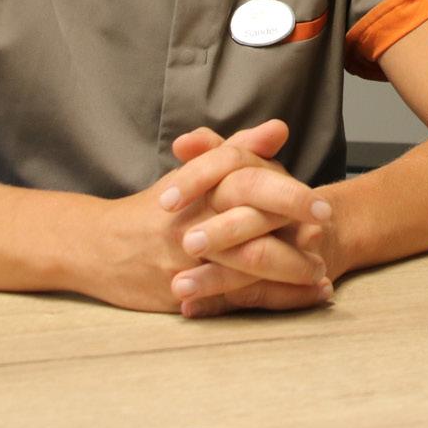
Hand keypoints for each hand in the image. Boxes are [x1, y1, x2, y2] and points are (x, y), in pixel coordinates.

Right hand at [80, 122, 326, 313]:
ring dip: (289, 275)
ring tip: (322, 278)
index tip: (323, 207)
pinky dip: (272, 299)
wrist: (99, 247)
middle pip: (251, 229)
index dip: (289, 196)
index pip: (251, 184)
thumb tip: (279, 129)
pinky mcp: (182, 292)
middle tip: (328, 244)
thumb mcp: (196, 172)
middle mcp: (195, 222)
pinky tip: (302, 298)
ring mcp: (187, 261)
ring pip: (245, 268)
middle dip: (295, 240)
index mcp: (203, 187)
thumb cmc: (159, 207)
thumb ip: (239, 149)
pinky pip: (233, 299)